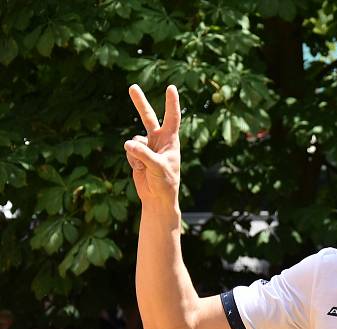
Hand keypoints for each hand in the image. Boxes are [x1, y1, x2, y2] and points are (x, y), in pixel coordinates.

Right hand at [124, 85, 181, 206]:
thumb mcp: (157, 168)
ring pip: (134, 139)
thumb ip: (144, 154)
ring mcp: (147, 146)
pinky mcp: (137, 154)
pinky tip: (140, 169)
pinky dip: (131, 160)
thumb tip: (128, 143)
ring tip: (146, 167)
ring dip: (137, 153)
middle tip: (132, 86)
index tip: (171, 87)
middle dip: (140, 102)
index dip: (171, 103)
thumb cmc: (165, 182)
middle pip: (148, 117)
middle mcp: (159, 140)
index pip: (172, 118)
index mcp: (171, 140)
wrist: (158, 197)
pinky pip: (128, 151)